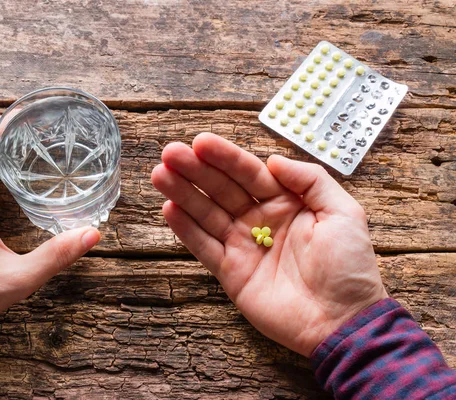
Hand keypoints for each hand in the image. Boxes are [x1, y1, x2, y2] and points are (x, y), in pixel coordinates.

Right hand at [151, 133, 386, 356]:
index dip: (225, 157)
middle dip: (195, 170)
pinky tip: (169, 209)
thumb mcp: (343, 212)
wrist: (343, 321)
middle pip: (221, 189)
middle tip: (170, 153)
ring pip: (206, 213)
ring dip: (183, 194)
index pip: (249, 172)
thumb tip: (272, 160)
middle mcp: (260, 220)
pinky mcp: (230, 272)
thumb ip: (309, 179)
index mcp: (285, 202)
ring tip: (160, 174)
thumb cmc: (350, 267)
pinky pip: (203, 246)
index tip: (200, 142)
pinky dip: (185, 229)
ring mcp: (243, 246)